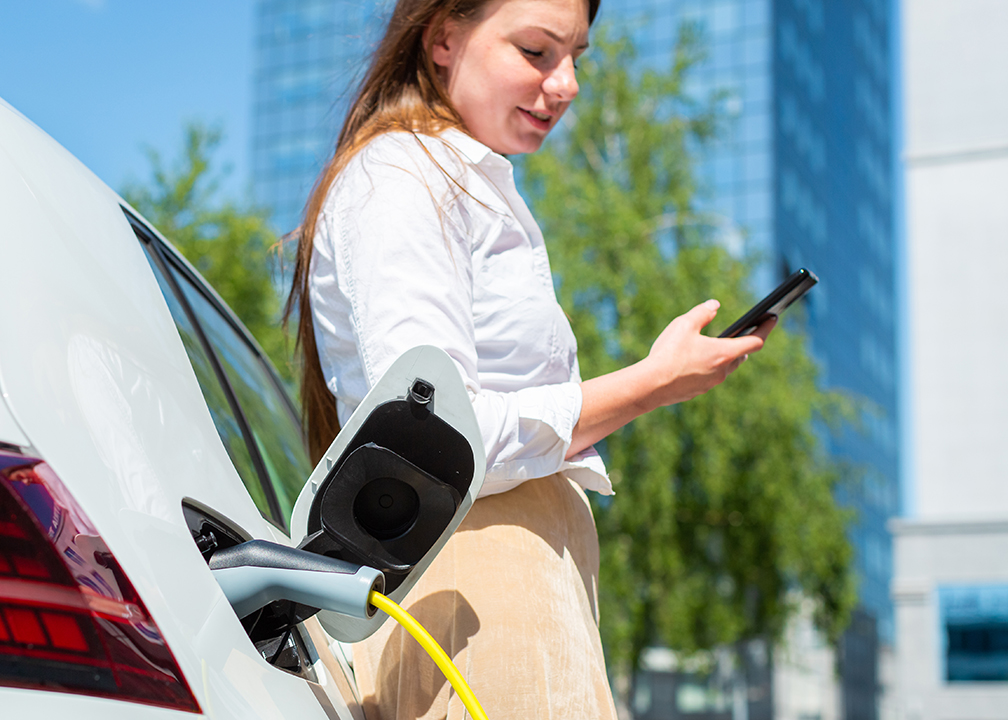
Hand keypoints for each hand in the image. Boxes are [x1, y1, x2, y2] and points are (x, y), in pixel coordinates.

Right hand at [567, 299, 775, 457]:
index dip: (765, 328)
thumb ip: (702, 312)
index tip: (772, 319)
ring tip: (719, 347)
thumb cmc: (668, 353)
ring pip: (725, 369)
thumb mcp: (684, 324)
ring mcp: (710, 384)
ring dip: (726, 357)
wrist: (650, 386)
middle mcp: (722, 371)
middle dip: (744, 344)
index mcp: (724, 353)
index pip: (755, 341)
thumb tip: (714, 305)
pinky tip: (697, 362)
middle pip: (741, 356)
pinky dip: (709, 368)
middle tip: (745, 332)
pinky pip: (709, 377)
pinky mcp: (697, 391)